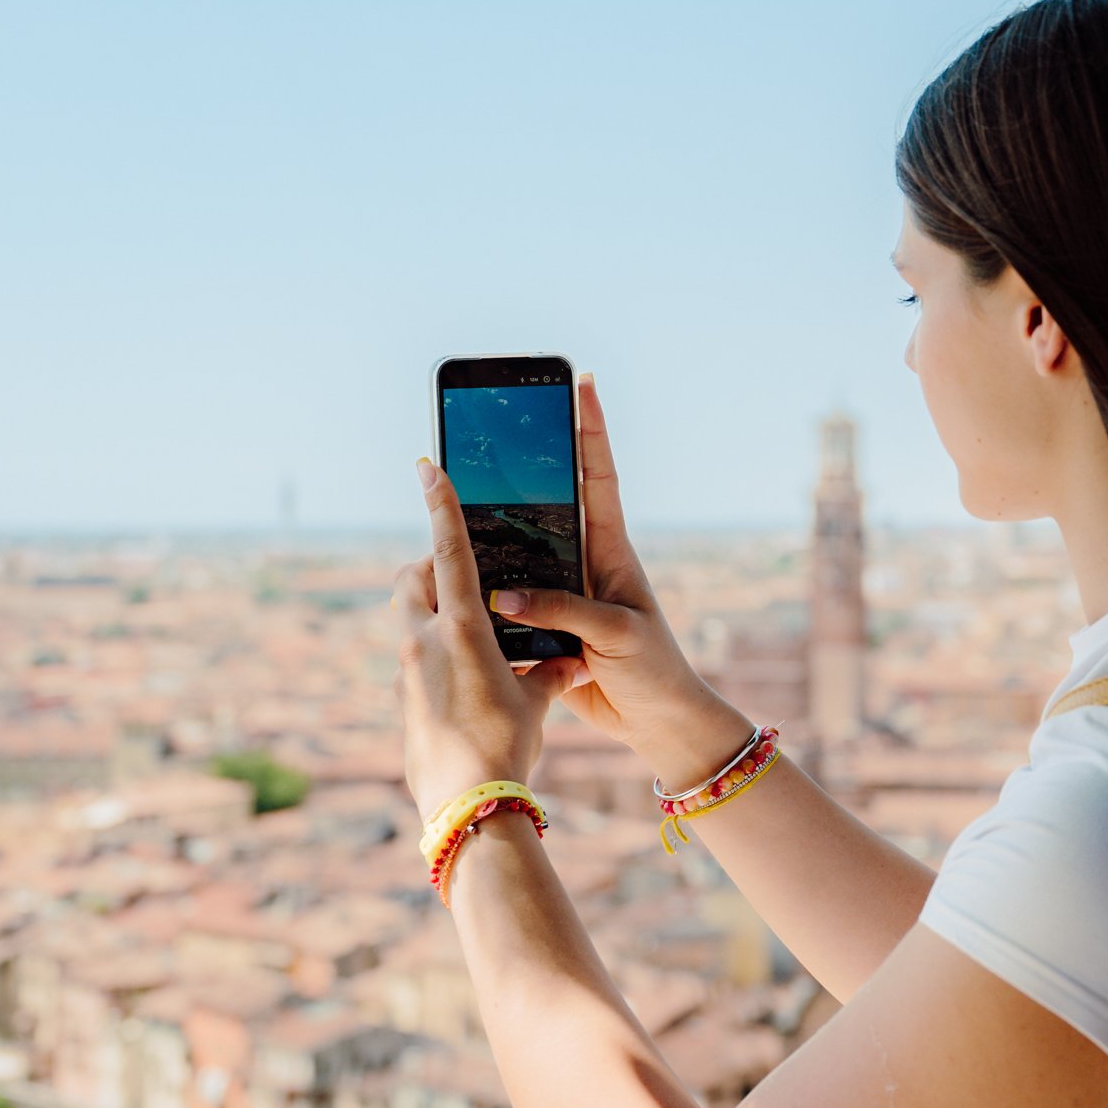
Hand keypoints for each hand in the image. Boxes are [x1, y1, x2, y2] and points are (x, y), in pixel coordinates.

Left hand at [392, 456, 581, 821]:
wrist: (466, 806)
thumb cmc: (506, 748)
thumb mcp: (536, 704)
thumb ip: (546, 673)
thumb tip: (565, 666)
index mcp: (460, 629)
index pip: (448, 549)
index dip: (441, 503)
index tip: (426, 466)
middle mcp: (423, 642)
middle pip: (412, 579)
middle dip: (432, 568)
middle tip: (466, 578)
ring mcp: (406, 671)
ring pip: (409, 619)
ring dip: (432, 613)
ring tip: (474, 634)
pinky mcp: (402, 700)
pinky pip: (415, 659)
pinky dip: (435, 654)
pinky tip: (467, 680)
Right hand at [483, 375, 755, 786]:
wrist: (656, 724)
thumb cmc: (653, 670)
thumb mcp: (615, 634)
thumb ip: (564, 611)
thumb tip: (504, 596)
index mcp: (610, 550)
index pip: (598, 475)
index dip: (590, 430)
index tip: (581, 383)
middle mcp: (584, 562)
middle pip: (547, 501)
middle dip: (523, 464)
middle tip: (491, 427)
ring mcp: (562, 593)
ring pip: (518, 551)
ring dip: (489, 530)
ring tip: (452, 496)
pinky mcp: (544, 627)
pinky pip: (506, 601)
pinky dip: (481, 591)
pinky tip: (450, 578)